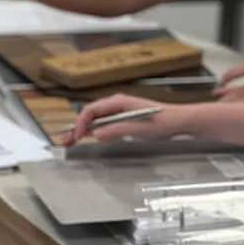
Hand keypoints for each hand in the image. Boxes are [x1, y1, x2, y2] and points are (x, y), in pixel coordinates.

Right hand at [62, 94, 188, 145]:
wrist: (179, 121)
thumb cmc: (163, 122)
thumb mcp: (140, 128)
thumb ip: (117, 130)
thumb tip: (97, 134)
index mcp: (119, 102)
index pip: (92, 110)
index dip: (81, 123)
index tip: (77, 137)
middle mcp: (116, 104)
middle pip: (90, 115)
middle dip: (76, 128)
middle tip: (64, 141)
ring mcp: (119, 111)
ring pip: (94, 120)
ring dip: (81, 131)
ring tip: (69, 142)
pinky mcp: (122, 119)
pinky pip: (102, 124)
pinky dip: (92, 132)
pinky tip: (86, 139)